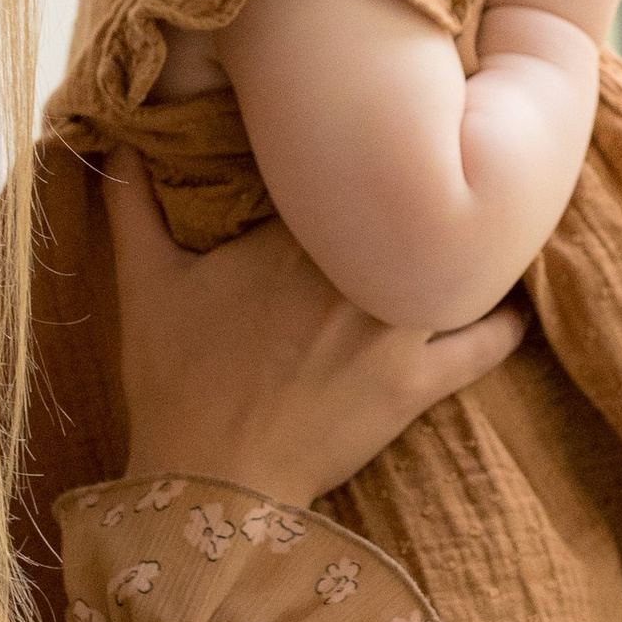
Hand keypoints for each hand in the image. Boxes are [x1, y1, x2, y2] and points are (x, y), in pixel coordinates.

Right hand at [104, 152, 523, 510]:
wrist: (210, 481)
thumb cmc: (176, 382)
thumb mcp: (144, 285)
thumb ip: (133, 205)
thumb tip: (112, 140)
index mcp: (295, 234)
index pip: (350, 172)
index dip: (361, 158)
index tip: (366, 153)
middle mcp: (358, 269)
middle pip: (416, 210)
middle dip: (423, 197)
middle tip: (432, 182)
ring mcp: (396, 326)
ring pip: (463, 266)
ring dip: (472, 253)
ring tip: (477, 239)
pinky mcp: (420, 382)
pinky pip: (487, 343)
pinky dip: (504, 324)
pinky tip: (509, 308)